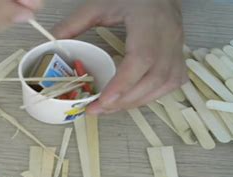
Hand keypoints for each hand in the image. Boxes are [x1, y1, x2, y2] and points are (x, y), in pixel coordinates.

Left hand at [53, 0, 187, 113]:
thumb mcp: (99, 4)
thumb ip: (75, 23)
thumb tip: (52, 42)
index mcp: (149, 21)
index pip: (142, 58)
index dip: (123, 83)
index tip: (102, 101)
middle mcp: (169, 37)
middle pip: (154, 78)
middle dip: (124, 99)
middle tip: (97, 110)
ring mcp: (179, 48)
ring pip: (165, 85)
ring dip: (136, 101)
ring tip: (109, 108)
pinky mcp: (181, 57)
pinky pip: (172, 84)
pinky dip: (151, 96)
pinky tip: (131, 99)